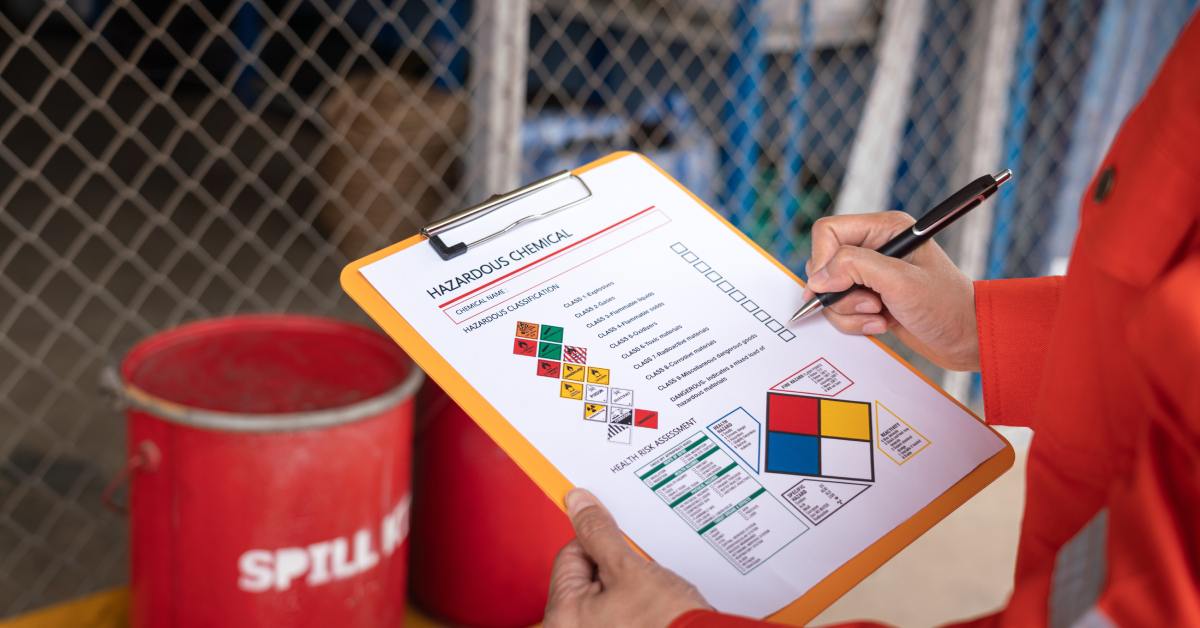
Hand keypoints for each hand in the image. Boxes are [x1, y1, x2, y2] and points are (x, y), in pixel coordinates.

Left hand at [545, 489, 710, 627]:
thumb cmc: (664, 622)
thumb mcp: (628, 567)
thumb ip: (598, 533)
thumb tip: (579, 505)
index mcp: (564, 615)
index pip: (570, 555)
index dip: (597, 538)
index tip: (615, 529)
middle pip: (588, 573)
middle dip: (615, 561)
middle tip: (638, 561)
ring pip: (607, 589)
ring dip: (629, 578)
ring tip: (650, 583)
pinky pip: (619, 606)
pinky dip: (635, 596)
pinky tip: (654, 595)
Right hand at [803, 211, 979, 370]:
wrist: (967, 339)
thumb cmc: (947, 306)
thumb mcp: (901, 282)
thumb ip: (855, 269)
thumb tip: (817, 278)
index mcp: (885, 229)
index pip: (828, 232)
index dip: (823, 260)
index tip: (831, 286)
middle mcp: (874, 248)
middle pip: (824, 265)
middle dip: (840, 293)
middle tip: (871, 303)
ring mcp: (870, 275)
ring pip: (829, 292)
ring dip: (850, 312)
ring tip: (881, 316)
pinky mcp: (869, 298)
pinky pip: (840, 310)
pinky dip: (855, 323)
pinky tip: (883, 324)